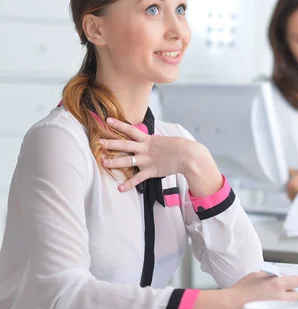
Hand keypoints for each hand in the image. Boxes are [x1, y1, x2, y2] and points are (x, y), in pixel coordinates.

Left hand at [99, 117, 220, 193]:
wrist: (188, 155)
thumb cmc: (178, 147)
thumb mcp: (163, 141)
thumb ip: (152, 141)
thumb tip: (145, 140)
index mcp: (148, 139)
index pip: (131, 130)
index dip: (119, 125)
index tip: (107, 120)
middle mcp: (145, 149)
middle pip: (125, 145)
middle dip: (111, 143)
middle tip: (98, 142)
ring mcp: (147, 160)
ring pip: (128, 160)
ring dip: (115, 162)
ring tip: (103, 162)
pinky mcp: (151, 171)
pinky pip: (138, 178)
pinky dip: (129, 184)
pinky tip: (120, 188)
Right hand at [190, 272, 297, 308]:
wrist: (231, 306)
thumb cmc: (240, 292)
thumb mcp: (256, 275)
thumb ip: (271, 275)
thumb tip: (277, 276)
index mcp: (277, 284)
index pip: (297, 281)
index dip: (294, 281)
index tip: (291, 282)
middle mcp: (280, 297)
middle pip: (296, 294)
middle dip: (290, 293)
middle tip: (281, 292)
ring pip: (291, 306)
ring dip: (286, 303)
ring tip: (276, 301)